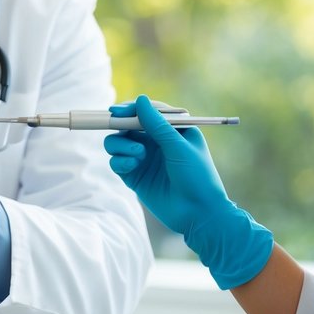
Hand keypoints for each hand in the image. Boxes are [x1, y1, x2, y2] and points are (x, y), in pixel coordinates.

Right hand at [103, 95, 272, 288]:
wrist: (199, 214)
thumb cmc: (198, 177)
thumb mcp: (179, 147)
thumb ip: (157, 124)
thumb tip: (140, 99)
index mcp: (172, 130)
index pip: (147, 112)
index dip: (130, 109)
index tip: (118, 111)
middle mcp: (155, 141)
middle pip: (127, 125)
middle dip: (120, 125)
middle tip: (114, 124)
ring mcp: (143, 158)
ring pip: (117, 142)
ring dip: (121, 145)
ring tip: (137, 155)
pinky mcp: (134, 176)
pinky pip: (116, 162)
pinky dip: (119, 161)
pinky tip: (131, 167)